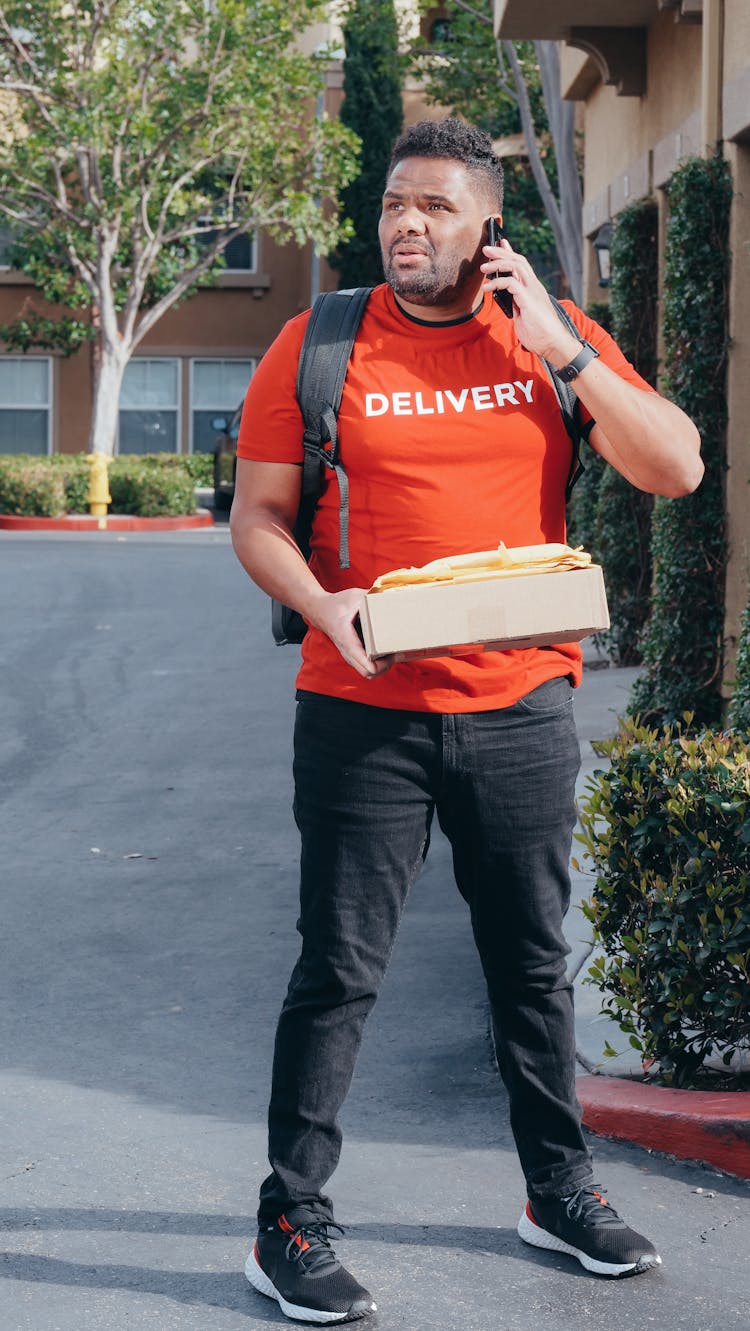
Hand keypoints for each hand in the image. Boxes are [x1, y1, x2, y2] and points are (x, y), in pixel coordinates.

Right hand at [309, 587, 390, 678]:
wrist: (320, 610)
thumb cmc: (336, 604)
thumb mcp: (354, 596)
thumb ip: (372, 596)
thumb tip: (392, 595)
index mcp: (346, 637)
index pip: (360, 658)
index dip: (376, 663)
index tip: (389, 657)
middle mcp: (347, 651)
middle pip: (367, 672)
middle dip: (384, 666)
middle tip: (396, 652)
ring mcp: (350, 655)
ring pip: (367, 672)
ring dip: (382, 666)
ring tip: (393, 653)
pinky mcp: (353, 655)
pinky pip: (366, 667)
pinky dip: (378, 664)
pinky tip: (387, 652)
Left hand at [481, 238, 580, 366]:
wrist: (552, 344)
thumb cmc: (538, 332)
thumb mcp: (522, 314)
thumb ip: (515, 302)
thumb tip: (504, 296)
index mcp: (532, 289)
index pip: (521, 265)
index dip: (509, 253)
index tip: (499, 244)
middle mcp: (534, 286)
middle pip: (518, 260)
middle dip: (501, 252)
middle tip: (486, 249)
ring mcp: (532, 291)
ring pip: (515, 267)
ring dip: (498, 264)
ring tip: (483, 267)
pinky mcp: (529, 299)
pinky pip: (511, 283)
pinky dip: (498, 282)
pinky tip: (488, 288)